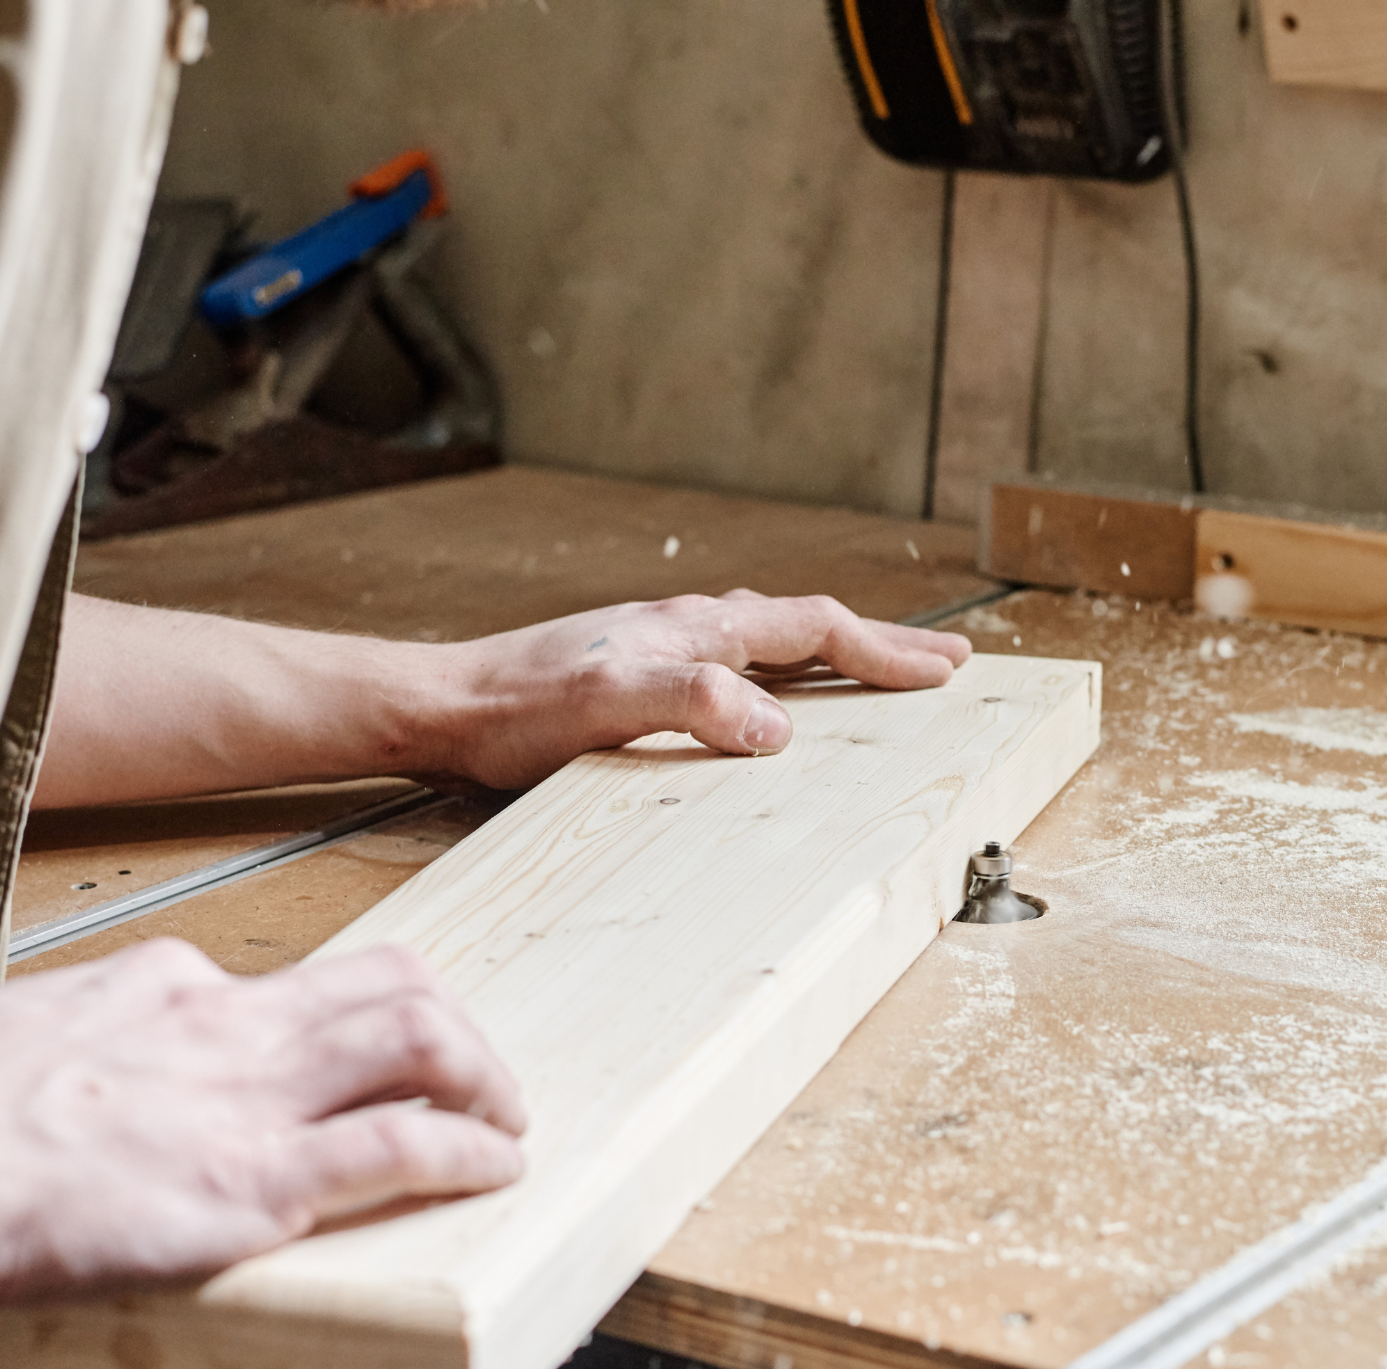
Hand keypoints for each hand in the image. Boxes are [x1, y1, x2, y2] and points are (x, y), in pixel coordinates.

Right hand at [0, 939, 524, 1314]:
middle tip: (483, 1079)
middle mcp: (227, 1020)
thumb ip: (104, 1043)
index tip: (377, 1057)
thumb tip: (116, 1075)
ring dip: (485, 1080)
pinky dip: (467, 1151)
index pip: (300, 982)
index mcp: (170, 983)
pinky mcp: (253, 1180)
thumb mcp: (37, 1037)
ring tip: (506, 1123)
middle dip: (458, 1029)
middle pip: (394, 982)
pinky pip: (403, 1147)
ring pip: (420, 1039)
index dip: (360, 1018)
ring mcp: (248, 1097)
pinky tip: (491, 1167)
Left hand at [421, 590, 972, 788]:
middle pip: (806, 625)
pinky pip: (737, 664)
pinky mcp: (635, 675)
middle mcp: (684, 628)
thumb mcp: (607, 708)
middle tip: (945, 660)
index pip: (813, 630)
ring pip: (773, 640)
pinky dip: (785, 672)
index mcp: (693, 630)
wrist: (441, 707)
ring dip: (836, 653)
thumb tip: (780, 725)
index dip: (884, 651)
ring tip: (879, 670)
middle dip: (880, 644)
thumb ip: (694, 704)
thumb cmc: (514, 712)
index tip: (945, 670)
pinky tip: (773, 698)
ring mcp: (660, 647)